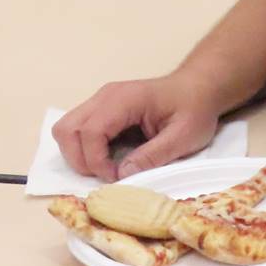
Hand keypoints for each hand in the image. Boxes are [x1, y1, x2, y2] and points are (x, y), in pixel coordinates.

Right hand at [52, 72, 223, 181]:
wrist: (199, 88)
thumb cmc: (195, 108)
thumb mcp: (184, 136)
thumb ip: (153, 155)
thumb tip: (122, 175)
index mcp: (125, 99)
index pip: (91, 131)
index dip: (96, 161)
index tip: (115, 178)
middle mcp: (106, 96)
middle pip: (67, 129)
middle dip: (80, 160)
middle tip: (106, 175)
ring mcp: (101, 100)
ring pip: (66, 129)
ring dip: (77, 154)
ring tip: (104, 168)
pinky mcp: (102, 109)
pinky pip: (78, 129)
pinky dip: (83, 148)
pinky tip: (107, 157)